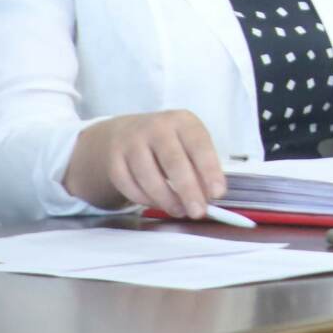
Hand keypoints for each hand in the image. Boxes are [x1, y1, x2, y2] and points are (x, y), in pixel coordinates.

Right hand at [66, 109, 226, 217]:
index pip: (199, 146)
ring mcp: (132, 142)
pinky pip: (129, 185)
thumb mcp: (189, 143)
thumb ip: (201, 166)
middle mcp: (156, 127)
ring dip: (166, 199)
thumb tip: (209, 195)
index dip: (209, 171)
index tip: (218, 193)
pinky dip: (144, 199)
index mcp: (182, 121)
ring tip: (179, 211)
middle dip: (188, 190)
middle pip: (173, 162)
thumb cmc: (168, 142)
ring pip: (148, 177)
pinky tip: (156, 203)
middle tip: (198, 211)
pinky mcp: (114, 160)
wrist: (126, 132)